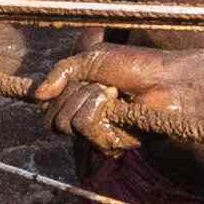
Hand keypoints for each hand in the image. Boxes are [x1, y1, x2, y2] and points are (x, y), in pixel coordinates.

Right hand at [32, 47, 186, 152]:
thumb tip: (36, 96)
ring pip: (67, 124)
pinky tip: (120, 103)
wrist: (167, 78)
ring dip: (88, 99)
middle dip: (73, 94)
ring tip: (113, 92)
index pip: (47, 111)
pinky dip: (99, 109)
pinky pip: (86, 129)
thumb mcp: (90, 59)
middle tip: (102, 84)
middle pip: (52, 120)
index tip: (78, 78)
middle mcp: (85, 122)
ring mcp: (97, 135)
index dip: (55, 94)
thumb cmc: (134, 65)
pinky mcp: (110, 144)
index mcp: (79, 104)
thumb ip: (61, 73)